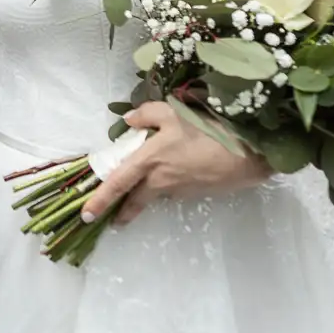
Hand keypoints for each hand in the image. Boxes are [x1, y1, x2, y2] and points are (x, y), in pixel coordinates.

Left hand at [81, 101, 270, 225]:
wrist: (247, 155)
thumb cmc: (208, 130)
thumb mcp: (174, 113)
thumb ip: (147, 114)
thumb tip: (127, 120)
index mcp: (148, 161)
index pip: (117, 184)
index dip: (100, 200)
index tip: (86, 215)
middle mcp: (159, 181)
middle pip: (134, 200)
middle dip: (121, 211)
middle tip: (112, 219)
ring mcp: (177, 191)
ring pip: (154, 195)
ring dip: (145, 195)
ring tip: (145, 187)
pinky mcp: (193, 194)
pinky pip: (172, 190)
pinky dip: (167, 185)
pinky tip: (176, 172)